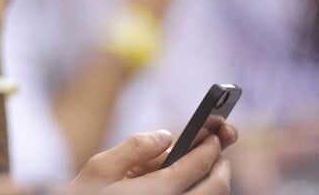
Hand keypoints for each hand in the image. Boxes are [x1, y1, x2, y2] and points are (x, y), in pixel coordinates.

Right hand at [70, 125, 237, 193]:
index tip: (214, 132)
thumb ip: (135, 147)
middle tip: (219, 149)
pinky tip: (190, 182)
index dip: (210, 146)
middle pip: (215, 188)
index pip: (196, 166)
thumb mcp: (101, 168)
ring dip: (215, 180)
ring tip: (208, 164)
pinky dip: (201, 192)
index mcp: (156, 192)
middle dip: (221, 164)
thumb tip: (165, 135)